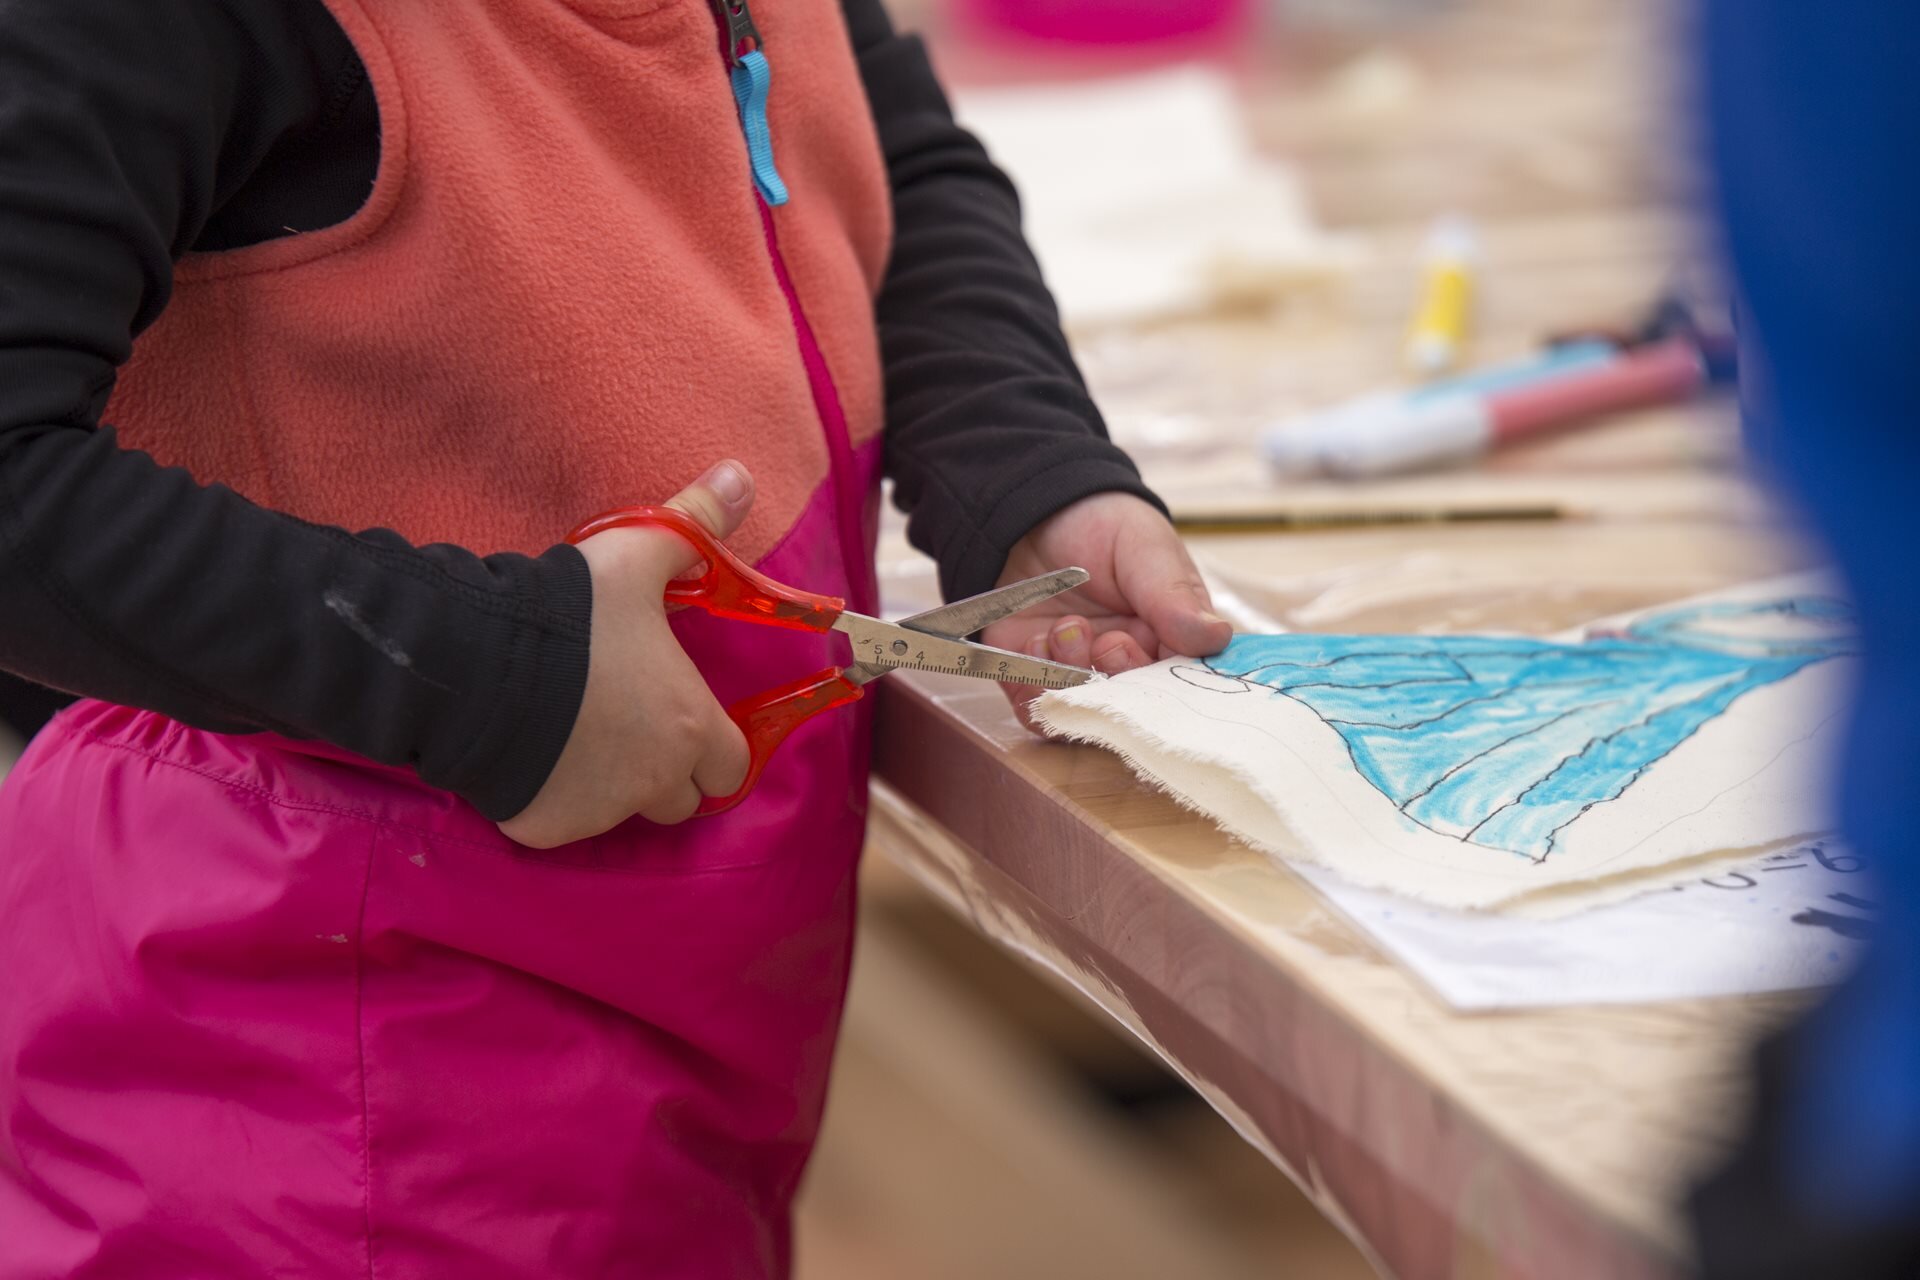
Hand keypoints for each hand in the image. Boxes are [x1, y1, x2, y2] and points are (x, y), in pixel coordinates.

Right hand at [498, 461, 755, 847]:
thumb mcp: (635, 555)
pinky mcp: (543, 828)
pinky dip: (550, 798)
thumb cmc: (570, 613)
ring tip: (570, 735)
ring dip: (609, 786)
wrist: (471, 663)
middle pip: (679, 801)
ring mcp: (598, 811)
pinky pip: (559, 821)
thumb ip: (694, 524)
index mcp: (688, 725)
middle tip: (627, 729)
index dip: (714, 746)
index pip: (731, 766)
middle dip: (665, 774)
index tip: (687, 722)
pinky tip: (528, 754)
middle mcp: (653, 781)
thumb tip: (739, 476)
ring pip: (619, 813)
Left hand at [979, 492, 1231, 729]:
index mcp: (1166, 636)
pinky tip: (1034, 642)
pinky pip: (1032, 710)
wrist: (1030, 509)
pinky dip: (1031, 687)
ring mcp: (1076, 673)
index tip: (1134, 645)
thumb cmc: (1099, 523)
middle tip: (1105, 640)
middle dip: (1112, 679)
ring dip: (1070, 680)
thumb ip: (1173, 594)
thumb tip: (1217, 638)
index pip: (1176, 682)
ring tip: (1064, 630)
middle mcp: (1123, 664)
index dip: (1157, 682)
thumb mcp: (1144, 547)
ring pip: (1079, 714)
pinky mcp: (1030, 676)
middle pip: (1127, 708)